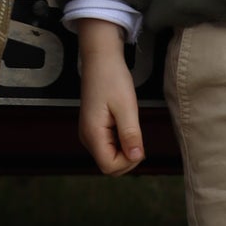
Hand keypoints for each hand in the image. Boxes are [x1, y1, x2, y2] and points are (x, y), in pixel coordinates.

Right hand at [77, 19, 144, 176]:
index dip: (128, 161)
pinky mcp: (94, 128)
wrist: (100, 59)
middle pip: (109, 165)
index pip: (109, 166)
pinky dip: (121, 141)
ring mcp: (89, 134)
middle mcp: (87, 137)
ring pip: (110, 156)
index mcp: (92, 133)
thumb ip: (130, 134)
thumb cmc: (112, 78)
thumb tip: (136, 158)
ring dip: (125, 148)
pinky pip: (109, 145)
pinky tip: (124, 124)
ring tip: (129, 124)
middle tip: (136, 133)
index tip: (138, 142)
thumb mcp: (126, 106)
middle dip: (128, 157)